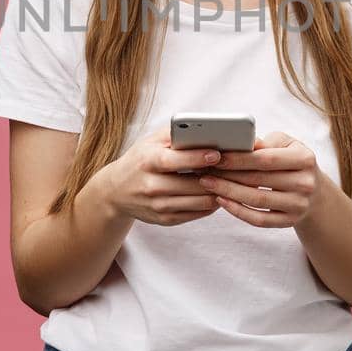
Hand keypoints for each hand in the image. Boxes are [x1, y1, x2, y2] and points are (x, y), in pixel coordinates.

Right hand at [95, 126, 223, 226]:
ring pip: (199, 201)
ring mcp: (158, 206)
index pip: (176, 161)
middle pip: (193, 184)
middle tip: (236, 168)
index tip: (218, 153)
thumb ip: (176, 134)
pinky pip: (196, 213)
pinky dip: (211, 203)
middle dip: (217, 176)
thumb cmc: (140, 160)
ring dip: (218, 191)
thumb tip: (207, 131)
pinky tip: (218, 193)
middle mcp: (152, 186)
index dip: (198, 157)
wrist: (115, 191)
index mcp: (148, 162)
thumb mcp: (151, 142)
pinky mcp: (164, 220)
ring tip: (231, 180)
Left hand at [196, 132, 326, 228]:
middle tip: (205, 171)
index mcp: (305, 158)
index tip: (217, 157)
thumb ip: (264, 143)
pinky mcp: (290, 221)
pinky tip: (222, 201)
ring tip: (208, 184)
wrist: (315, 192)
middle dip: (228, 175)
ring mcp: (299, 205)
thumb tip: (239, 143)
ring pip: (256, 200)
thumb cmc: (292, 161)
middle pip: (259, 180)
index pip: (266, 159)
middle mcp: (305, 183)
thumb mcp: (286, 145)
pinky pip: (259, 219)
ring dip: (228, 192)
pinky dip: (238, 211)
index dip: (239, 159)